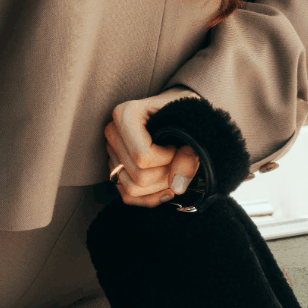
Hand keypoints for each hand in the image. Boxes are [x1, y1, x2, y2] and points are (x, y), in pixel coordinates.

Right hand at [104, 88, 201, 207]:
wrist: (179, 110)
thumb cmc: (185, 111)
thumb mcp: (195, 124)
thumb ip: (191, 152)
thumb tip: (177, 185)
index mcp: (126, 114)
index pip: (142, 157)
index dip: (168, 160)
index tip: (178, 146)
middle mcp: (112, 132)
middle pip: (138, 176)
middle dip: (167, 174)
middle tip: (179, 157)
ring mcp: (112, 151)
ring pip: (132, 189)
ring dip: (160, 186)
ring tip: (173, 168)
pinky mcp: (115, 167)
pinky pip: (128, 196)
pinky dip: (150, 197)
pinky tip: (166, 187)